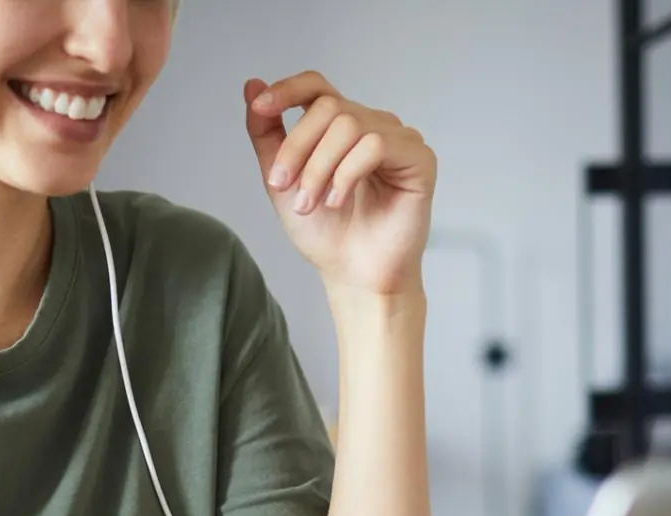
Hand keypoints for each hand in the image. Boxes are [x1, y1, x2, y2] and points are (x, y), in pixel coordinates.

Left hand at [244, 72, 437, 296]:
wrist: (353, 275)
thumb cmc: (326, 233)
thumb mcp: (282, 179)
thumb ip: (267, 134)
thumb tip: (251, 85)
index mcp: (341, 126)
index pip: (317, 87)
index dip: (287, 90)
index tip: (261, 108)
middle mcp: (372, 125)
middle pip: (328, 107)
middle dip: (297, 147)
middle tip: (283, 186)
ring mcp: (398, 139)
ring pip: (349, 126)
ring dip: (319, 168)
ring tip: (310, 204)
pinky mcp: (419, 158)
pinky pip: (376, 145)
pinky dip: (347, 174)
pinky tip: (338, 201)